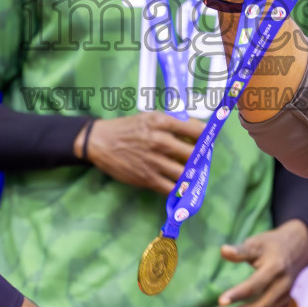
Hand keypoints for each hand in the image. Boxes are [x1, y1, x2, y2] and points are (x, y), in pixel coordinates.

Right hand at [82, 112, 201, 194]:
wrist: (100, 143)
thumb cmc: (127, 128)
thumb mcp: (149, 118)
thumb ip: (172, 123)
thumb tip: (197, 130)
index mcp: (162, 123)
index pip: (196, 130)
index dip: (206, 137)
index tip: (207, 141)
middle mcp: (160, 142)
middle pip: (194, 154)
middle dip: (201, 158)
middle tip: (202, 160)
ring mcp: (154, 162)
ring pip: (185, 173)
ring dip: (191, 175)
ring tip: (192, 173)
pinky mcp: (147, 178)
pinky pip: (171, 188)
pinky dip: (179, 188)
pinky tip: (180, 185)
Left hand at [211, 220, 307, 306]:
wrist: (296, 252)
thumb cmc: (271, 246)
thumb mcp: (257, 243)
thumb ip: (240, 250)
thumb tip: (223, 250)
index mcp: (275, 268)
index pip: (256, 285)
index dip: (238, 294)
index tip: (219, 301)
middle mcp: (282, 288)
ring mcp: (283, 301)